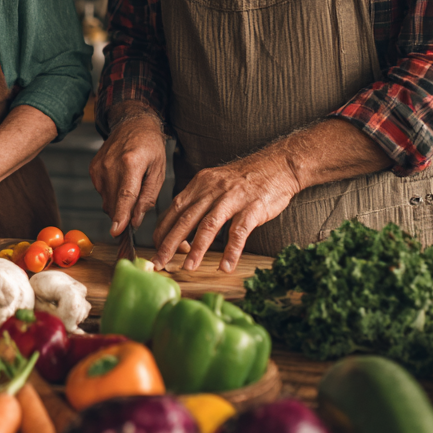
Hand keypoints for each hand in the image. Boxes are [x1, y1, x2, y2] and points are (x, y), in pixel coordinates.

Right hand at [89, 109, 166, 238]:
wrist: (132, 124)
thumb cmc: (150, 146)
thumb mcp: (158, 171)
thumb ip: (148, 197)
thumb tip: (136, 220)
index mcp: (131, 163)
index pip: (125, 196)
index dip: (121, 216)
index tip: (117, 232)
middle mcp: (111, 165)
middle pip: (114, 203)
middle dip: (125, 213)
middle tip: (137, 206)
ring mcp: (99, 167)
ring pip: (106, 201)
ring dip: (119, 203)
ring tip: (131, 184)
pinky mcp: (93, 169)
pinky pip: (102, 193)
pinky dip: (112, 193)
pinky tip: (121, 179)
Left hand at [152, 148, 300, 273]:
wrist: (277, 165)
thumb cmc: (244, 179)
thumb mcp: (215, 183)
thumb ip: (198, 202)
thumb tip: (180, 228)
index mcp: (200, 184)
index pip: (174, 209)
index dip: (163, 230)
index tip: (155, 249)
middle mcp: (212, 190)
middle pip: (186, 219)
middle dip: (170, 243)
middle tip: (159, 262)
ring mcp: (232, 198)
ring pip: (209, 225)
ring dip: (196, 248)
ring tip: (188, 267)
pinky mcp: (253, 208)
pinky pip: (239, 232)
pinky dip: (231, 251)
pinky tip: (225, 266)